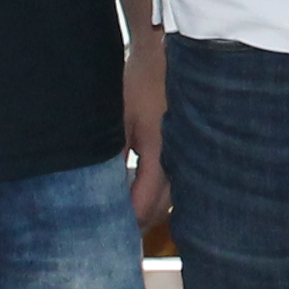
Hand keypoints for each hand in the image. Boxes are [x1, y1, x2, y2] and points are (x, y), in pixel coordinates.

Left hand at [124, 32, 169, 229]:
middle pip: (160, 209)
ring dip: (148, 210)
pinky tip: (139, 195)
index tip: (108, 232)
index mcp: (161, 153)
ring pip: (170, 200)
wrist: (165, 55)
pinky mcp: (186, 150)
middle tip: (112, 233)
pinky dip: (156, 196)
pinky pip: (174, 184)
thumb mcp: (117, 118)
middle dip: (138, 223)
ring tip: (124, 218)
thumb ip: (112, 156)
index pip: (145, 203)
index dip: (127, 221)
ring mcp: (186, 156)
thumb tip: (101, 190)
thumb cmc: (140, 82)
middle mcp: (179, 160)